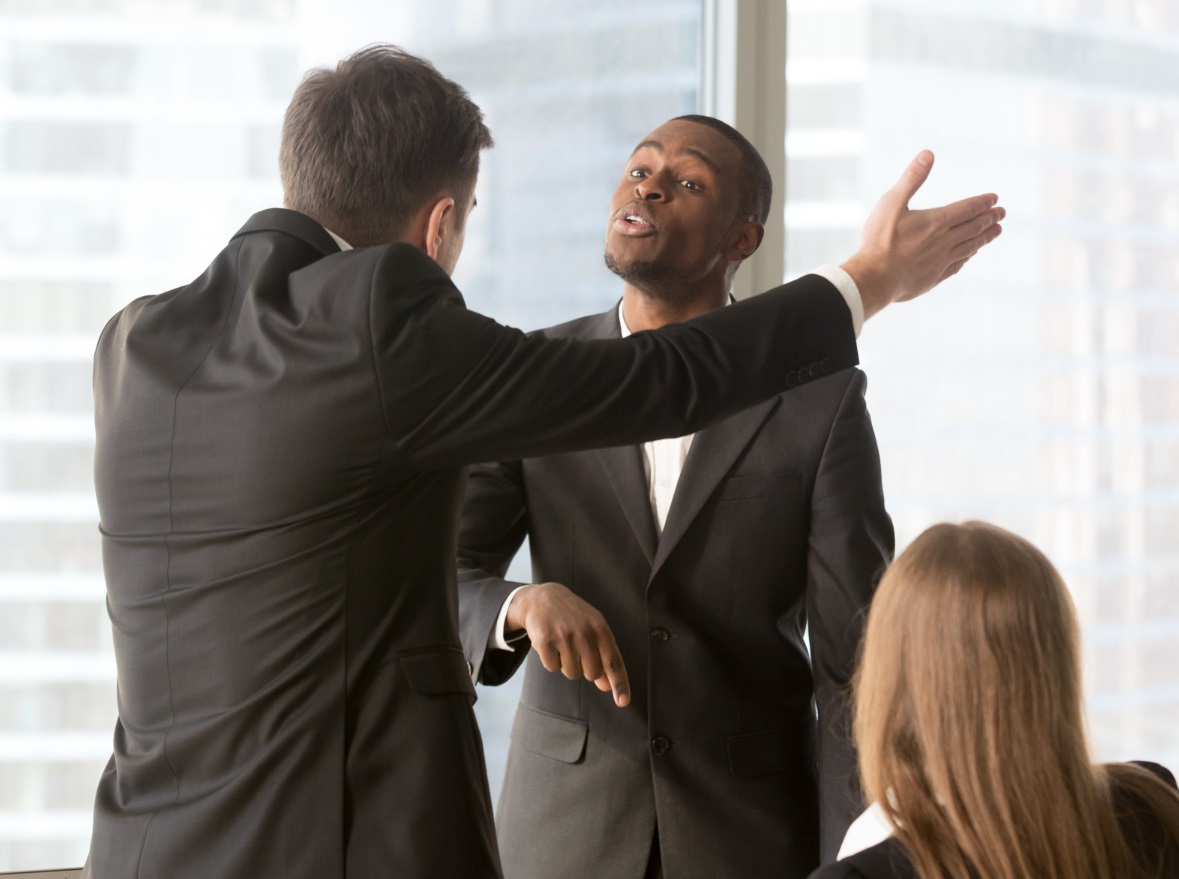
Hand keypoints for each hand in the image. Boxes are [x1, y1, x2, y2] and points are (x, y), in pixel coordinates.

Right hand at [505, 582, 629, 706]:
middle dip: (585, 668)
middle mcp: (584, 633)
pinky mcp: (545, 641)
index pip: (613, 662)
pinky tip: (550, 644)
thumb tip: (606, 686)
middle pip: (592, 673)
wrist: (542, 599)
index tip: (623, 702)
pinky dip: (551, 660)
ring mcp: (564, 637)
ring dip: (567, 665)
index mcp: (600, 629)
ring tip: (562, 645)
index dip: (619, 684)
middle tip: (577, 651)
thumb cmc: (573, 617)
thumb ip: (602, 656)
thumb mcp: (592, 630)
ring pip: (572, 674)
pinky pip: (552, 668)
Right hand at [842, 150, 1004, 319]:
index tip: (995, 198)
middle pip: (974, 228)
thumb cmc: (879, 240)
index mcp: (936, 221)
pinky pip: (957, 265)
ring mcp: (940, 261)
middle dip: (989, 219)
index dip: (983, 202)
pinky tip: (969, 256)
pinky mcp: (933, 278)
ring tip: (996, 232)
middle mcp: (944, 241)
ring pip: (970, 247)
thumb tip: (928, 154)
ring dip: (984, 238)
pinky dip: (967, 257)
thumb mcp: (892, 202)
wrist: (874, 279)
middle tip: (1002, 214)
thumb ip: (912, 178)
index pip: (967, 208)